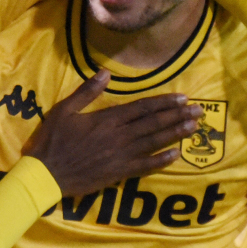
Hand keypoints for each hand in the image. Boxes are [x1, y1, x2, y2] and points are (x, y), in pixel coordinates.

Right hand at [23, 70, 200, 195]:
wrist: (46, 174)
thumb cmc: (53, 140)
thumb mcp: (64, 110)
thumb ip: (86, 92)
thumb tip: (105, 73)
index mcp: (107, 119)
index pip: (142, 108)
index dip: (163, 102)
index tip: (182, 98)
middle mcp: (119, 136)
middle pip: (154, 123)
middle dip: (178, 116)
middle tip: (200, 111)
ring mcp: (121, 155)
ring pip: (154, 142)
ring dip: (176, 134)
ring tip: (194, 127)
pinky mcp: (119, 173)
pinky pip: (146, 166)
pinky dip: (162, 160)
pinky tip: (177, 155)